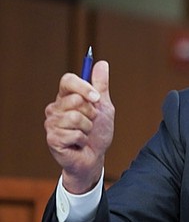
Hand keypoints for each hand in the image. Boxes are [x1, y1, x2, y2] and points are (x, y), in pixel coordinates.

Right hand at [44, 60, 114, 193]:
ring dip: (88, 128)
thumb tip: (102, 64)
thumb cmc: (97, 133)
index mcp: (66, 98)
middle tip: (91, 122)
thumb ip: (101, 87)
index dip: (83, 87)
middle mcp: (55, 108)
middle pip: (75, 99)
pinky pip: (74, 133)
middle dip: (90, 113)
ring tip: (85, 134)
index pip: (68, 80)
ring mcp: (51, 124)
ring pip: (75, 117)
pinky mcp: (52, 139)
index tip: (96, 98)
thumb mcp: (103, 107)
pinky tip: (79, 143)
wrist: (94, 157)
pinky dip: (83, 139)